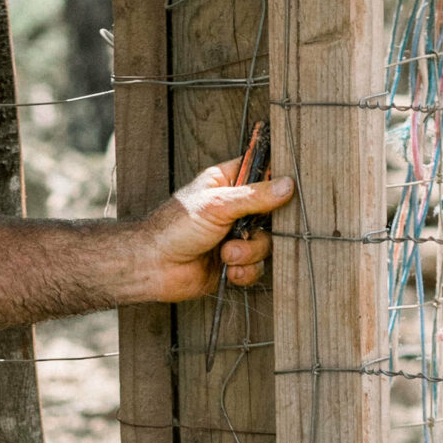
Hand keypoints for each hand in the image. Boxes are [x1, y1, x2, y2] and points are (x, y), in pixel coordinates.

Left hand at [137, 157, 294, 304]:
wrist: (154, 266)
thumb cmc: (175, 227)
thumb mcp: (217, 204)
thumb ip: (255, 195)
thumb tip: (288, 185)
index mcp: (228, 181)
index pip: (263, 171)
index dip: (277, 180)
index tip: (285, 191)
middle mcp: (235, 207)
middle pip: (273, 213)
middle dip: (260, 229)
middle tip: (245, 232)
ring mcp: (236, 236)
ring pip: (266, 244)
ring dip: (248, 253)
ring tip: (226, 254)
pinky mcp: (234, 262)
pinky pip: (256, 267)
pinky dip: (244, 271)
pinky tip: (227, 270)